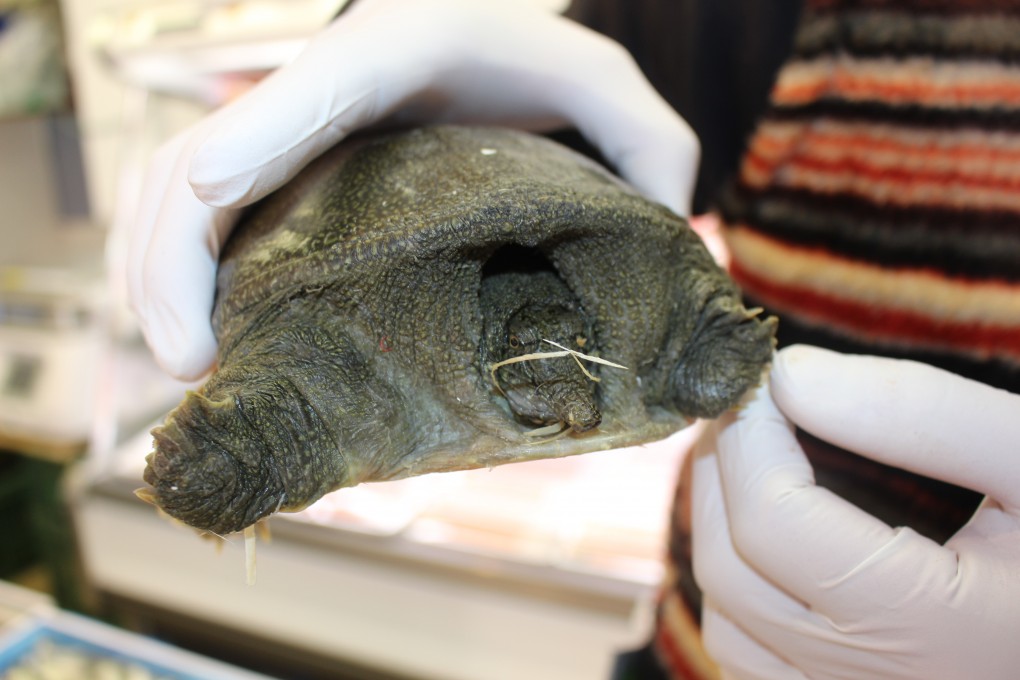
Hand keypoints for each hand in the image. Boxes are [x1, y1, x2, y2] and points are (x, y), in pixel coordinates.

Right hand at [126, 0, 697, 379]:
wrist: (476, 23)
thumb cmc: (538, 56)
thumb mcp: (610, 90)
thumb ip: (651, 150)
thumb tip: (664, 244)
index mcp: (403, 49)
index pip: (326, 81)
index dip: (261, 126)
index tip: (209, 185)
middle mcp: (325, 83)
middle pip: (210, 149)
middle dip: (175, 252)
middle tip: (190, 361)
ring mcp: (289, 121)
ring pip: (181, 181)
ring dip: (159, 269)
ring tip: (188, 366)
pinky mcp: (277, 158)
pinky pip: (201, 205)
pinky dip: (180, 264)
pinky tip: (197, 328)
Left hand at [691, 345, 1019, 679]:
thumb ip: (923, 415)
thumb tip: (791, 375)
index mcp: (928, 631)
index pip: (772, 521)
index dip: (750, 434)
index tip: (764, 376)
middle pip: (730, 569)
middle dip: (727, 470)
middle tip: (753, 406)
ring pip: (729, 621)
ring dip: (722, 528)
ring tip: (759, 460)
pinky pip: (751, 659)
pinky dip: (740, 589)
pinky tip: (776, 539)